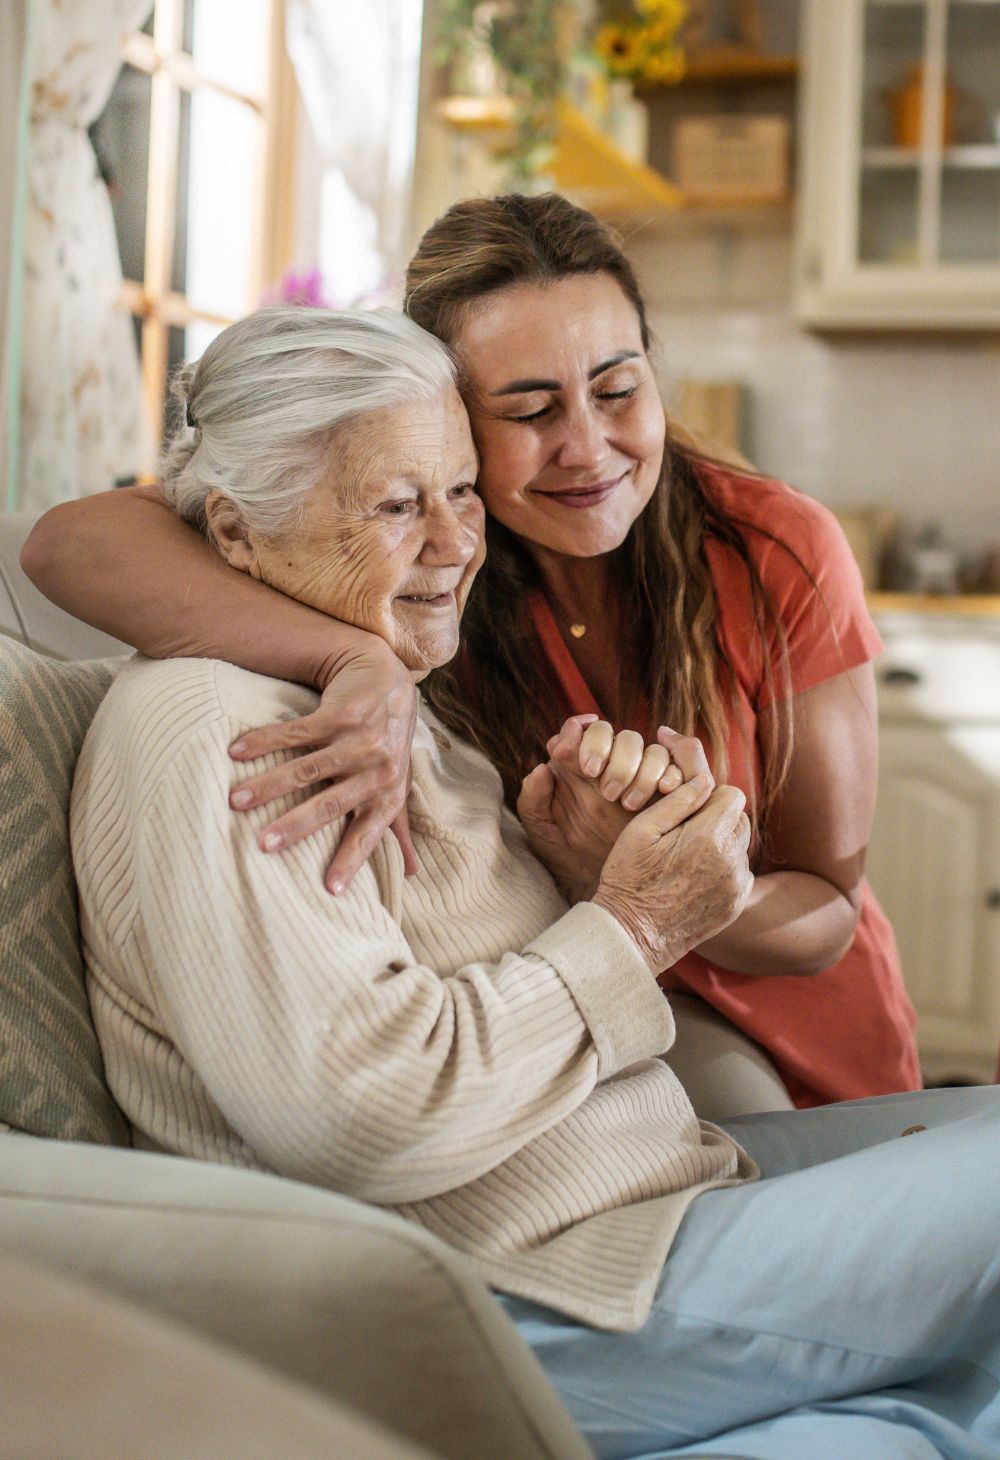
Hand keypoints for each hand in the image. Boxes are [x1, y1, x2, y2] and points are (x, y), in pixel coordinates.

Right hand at [227, 642, 417, 893]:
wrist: (387, 678)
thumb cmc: (388, 743)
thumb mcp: (397, 785)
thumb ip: (399, 828)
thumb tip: (413, 873)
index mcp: (388, 794)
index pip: (368, 833)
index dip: (350, 860)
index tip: (330, 890)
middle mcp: (377, 769)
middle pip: (331, 804)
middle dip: (295, 826)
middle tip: (263, 844)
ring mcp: (359, 740)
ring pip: (307, 769)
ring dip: (268, 785)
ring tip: (234, 800)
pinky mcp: (340, 714)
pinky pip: (296, 733)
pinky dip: (264, 742)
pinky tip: (235, 751)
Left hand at [517, 718, 710, 900]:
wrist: (605, 890)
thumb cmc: (570, 860)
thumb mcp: (544, 835)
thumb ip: (532, 802)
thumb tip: (542, 768)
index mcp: (576, 768)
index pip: (578, 732)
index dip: (583, 738)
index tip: (586, 766)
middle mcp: (608, 764)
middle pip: (615, 733)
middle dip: (614, 754)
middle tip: (607, 790)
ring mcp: (639, 774)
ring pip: (646, 746)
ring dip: (640, 769)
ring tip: (629, 803)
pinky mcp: (667, 789)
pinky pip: (674, 766)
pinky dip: (670, 773)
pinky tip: (663, 792)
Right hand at [592, 784, 753, 971]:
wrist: (631, 935)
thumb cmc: (629, 878)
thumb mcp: (642, 830)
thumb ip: (678, 800)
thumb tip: (705, 780)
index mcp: (708, 836)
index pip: (732, 795)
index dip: (711, 795)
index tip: (689, 808)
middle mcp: (730, 860)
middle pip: (741, 819)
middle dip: (718, 818)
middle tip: (685, 832)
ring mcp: (736, 885)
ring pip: (741, 846)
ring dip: (722, 843)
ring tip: (687, 856)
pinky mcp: (735, 904)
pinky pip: (740, 872)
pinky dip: (724, 869)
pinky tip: (695, 877)